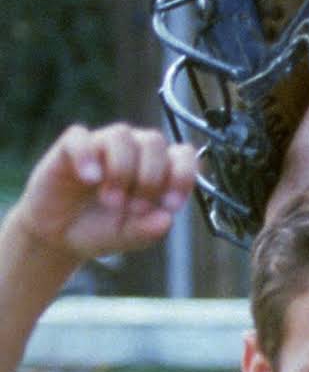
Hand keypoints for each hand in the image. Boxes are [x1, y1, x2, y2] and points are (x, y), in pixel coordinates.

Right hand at [11, 125, 196, 265]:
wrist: (61, 235)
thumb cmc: (104, 229)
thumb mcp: (129, 236)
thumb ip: (148, 229)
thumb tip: (166, 219)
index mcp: (159, 168)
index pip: (183, 155)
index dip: (183, 176)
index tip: (170, 205)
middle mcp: (134, 150)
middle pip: (153, 141)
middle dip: (149, 178)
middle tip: (134, 208)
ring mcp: (102, 145)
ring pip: (121, 135)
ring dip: (121, 169)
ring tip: (111, 201)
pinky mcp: (70, 148)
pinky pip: (79, 137)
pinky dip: (86, 156)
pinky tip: (89, 179)